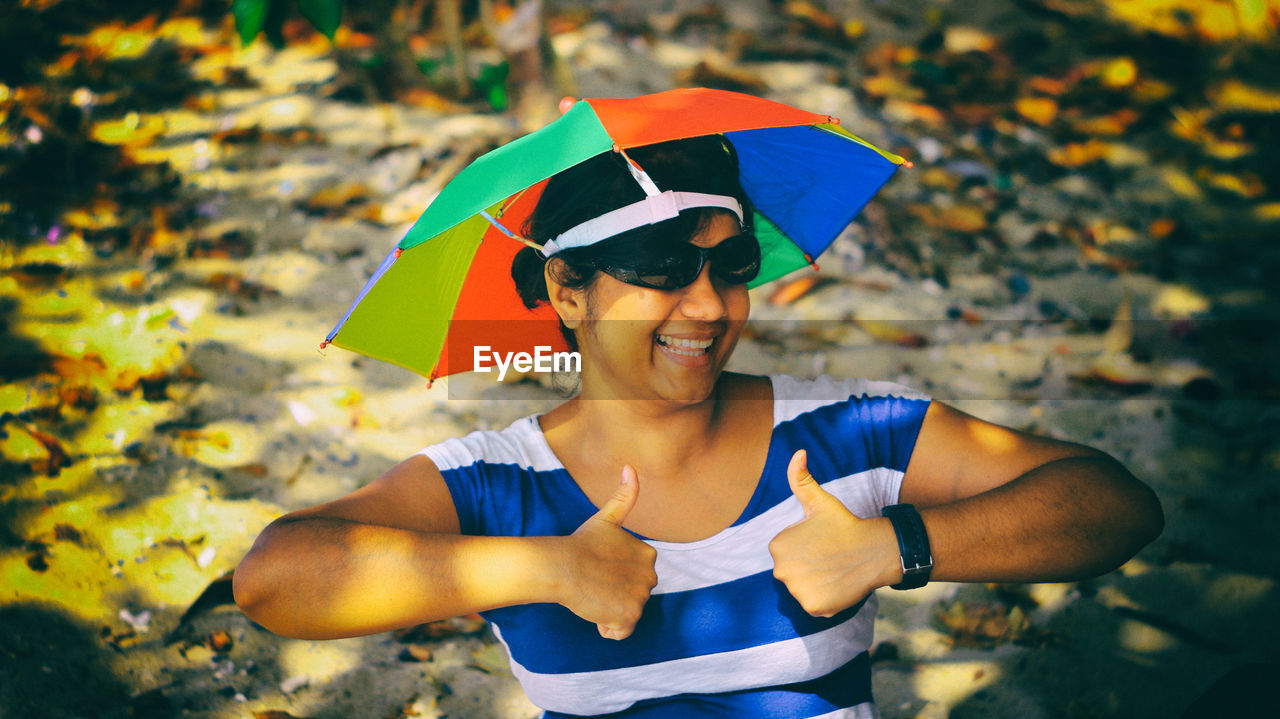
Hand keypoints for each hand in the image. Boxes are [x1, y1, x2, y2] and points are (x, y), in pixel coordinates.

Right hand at [558, 466, 657, 639]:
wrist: (562, 566)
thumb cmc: (580, 543)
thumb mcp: (606, 517)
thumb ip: (624, 495)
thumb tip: (630, 466)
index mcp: (649, 555)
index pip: (632, 578)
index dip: (612, 577)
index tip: (597, 567)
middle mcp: (651, 576)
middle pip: (630, 597)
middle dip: (611, 595)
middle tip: (593, 581)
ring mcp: (641, 597)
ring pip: (624, 614)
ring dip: (606, 610)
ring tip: (592, 594)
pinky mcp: (629, 616)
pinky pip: (619, 632)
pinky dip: (606, 627)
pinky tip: (595, 611)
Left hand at [769, 450, 901, 616]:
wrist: (874, 550)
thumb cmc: (844, 525)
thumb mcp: (819, 500)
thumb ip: (801, 479)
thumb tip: (798, 452)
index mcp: (778, 546)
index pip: (787, 554)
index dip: (806, 549)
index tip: (822, 543)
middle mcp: (781, 570)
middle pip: (792, 573)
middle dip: (809, 568)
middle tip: (830, 558)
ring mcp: (797, 591)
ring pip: (803, 590)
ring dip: (817, 584)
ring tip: (834, 570)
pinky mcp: (813, 608)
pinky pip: (814, 606)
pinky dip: (826, 600)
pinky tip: (838, 585)